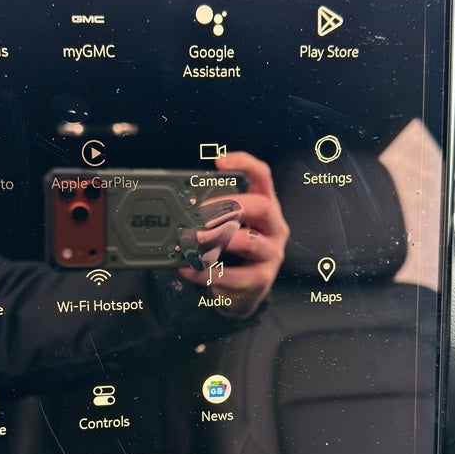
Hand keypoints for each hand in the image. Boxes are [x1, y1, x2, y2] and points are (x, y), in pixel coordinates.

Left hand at [178, 152, 288, 316]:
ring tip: (192, 244)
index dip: (244, 164)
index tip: (219, 162)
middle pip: (261, 206)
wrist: (245, 292)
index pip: (263, 176)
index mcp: (266, 207)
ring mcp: (271, 254)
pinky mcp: (262, 280)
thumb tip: (180, 207)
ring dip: (216, 242)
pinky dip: (208, 273)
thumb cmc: (234, 253)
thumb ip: (212, 214)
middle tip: (198, 216)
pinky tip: (191, 270)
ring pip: (249, 242)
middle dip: (228, 207)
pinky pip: (236, 276)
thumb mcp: (228, 227)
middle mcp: (274, 228)